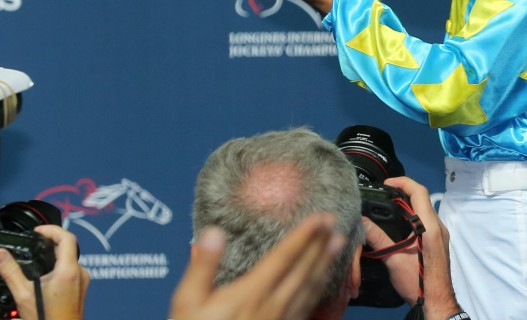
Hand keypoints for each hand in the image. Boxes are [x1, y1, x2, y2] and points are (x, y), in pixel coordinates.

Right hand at [0, 225, 88, 319]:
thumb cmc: (46, 319)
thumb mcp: (23, 295)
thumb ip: (11, 272)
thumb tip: (0, 254)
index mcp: (69, 270)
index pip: (67, 237)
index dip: (51, 229)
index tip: (37, 231)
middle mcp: (80, 273)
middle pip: (68, 247)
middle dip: (50, 242)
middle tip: (34, 242)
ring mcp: (82, 281)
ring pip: (69, 259)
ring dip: (54, 256)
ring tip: (36, 258)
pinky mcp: (80, 289)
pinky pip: (71, 271)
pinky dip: (58, 268)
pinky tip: (44, 276)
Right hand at [170, 216, 342, 319]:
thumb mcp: (189, 301)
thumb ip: (204, 266)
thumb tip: (215, 233)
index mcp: (253, 293)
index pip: (285, 257)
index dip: (305, 235)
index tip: (321, 218)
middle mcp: (274, 305)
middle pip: (304, 270)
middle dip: (321, 244)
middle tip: (335, 223)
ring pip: (311, 289)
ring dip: (325, 264)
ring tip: (338, 245)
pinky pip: (308, 307)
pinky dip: (319, 289)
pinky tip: (322, 282)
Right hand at [365, 176, 462, 319]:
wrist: (436, 301)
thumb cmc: (419, 283)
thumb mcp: (394, 260)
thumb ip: (378, 239)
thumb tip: (362, 222)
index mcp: (430, 226)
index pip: (420, 192)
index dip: (403, 182)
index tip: (387, 183)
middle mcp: (438, 226)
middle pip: (422, 199)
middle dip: (403, 192)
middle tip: (384, 194)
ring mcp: (440, 234)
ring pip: (425, 210)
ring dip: (408, 205)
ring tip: (388, 207)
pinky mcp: (438, 242)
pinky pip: (426, 221)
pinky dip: (413, 216)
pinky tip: (398, 225)